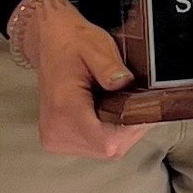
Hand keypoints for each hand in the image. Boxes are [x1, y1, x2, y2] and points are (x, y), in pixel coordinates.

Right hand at [6, 0, 139, 159]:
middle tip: (135, 101)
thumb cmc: (73, 43)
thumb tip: (125, 83)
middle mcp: (56, 131)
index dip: (132, 128)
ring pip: (105, 149)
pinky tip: (107, 111)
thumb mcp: (96, 46)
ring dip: (119, 130)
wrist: (49, 43)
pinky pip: (94, 146)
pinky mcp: (57, 141)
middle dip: (129, 127)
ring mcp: (55, 139)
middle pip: (109, 148)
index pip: (107, 141)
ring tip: (119, 103)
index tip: (143, 108)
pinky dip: (106, 132)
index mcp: (64, 108)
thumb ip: (109, 67)